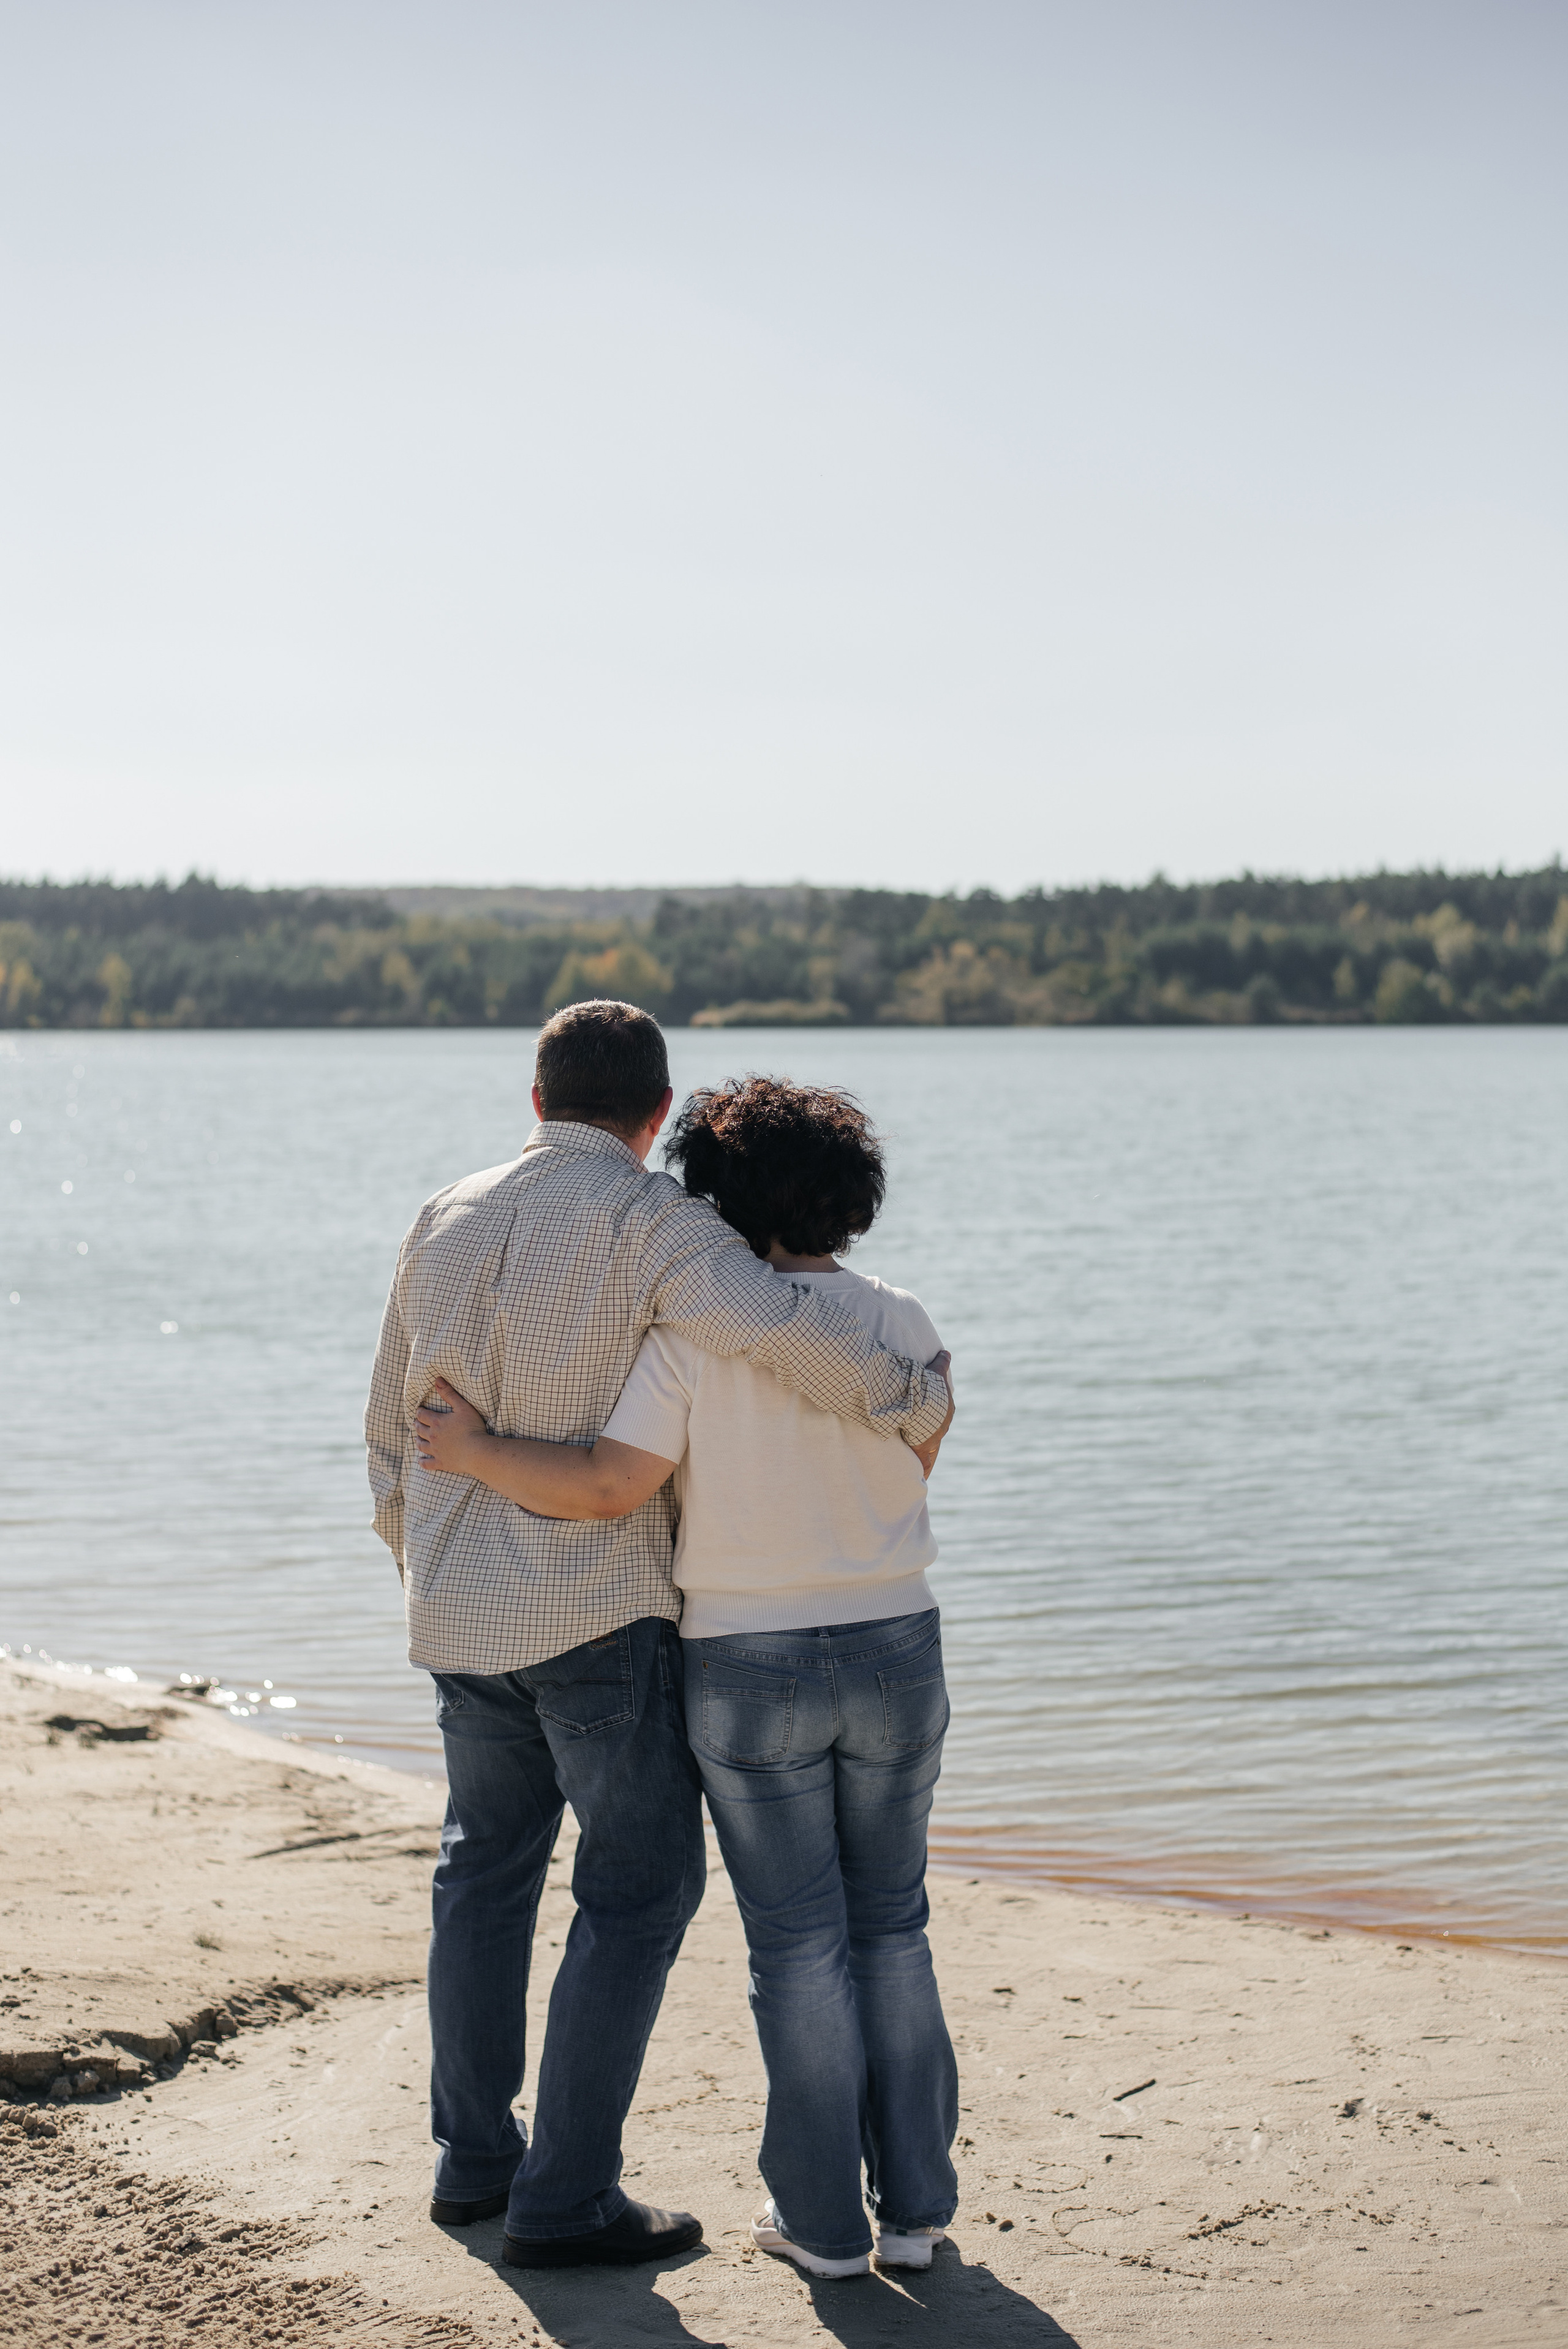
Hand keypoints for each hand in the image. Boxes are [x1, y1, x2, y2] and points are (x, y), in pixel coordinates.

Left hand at [414, 1378, 488, 1476]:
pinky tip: (420, 1460)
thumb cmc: (472, 1427)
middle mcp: (432, 1436)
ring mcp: (435, 1451)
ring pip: (421, 1445)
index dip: (420, 1411)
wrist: (477, 1451)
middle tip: (416, 1423)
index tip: (419, 1410)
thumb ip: (449, 1393)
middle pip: (419, 1429)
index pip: (422, 1415)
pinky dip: (422, 1462)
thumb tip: (437, 1380)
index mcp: (437, 1422)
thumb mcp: (462, 1407)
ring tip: (417, 1439)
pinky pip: (427, 1463)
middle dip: (417, 1425)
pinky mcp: (440, 1462)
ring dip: (418, 1441)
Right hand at [909, 1348, 954, 1479]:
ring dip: (927, 1456)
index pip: (942, 1416)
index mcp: (946, 1412)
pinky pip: (925, 1463)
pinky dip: (924, 1470)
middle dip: (931, 1436)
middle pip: (937, 1434)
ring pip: (931, 1450)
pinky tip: (923, 1478)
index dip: (935, 1417)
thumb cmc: (932, 1391)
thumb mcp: (937, 1373)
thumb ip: (942, 1363)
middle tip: (922, 1440)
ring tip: (921, 1464)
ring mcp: (935, 1441)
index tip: (930, 1419)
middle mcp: (943, 1428)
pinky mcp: (924, 1452)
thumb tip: (947, 1351)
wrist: (927, 1409)